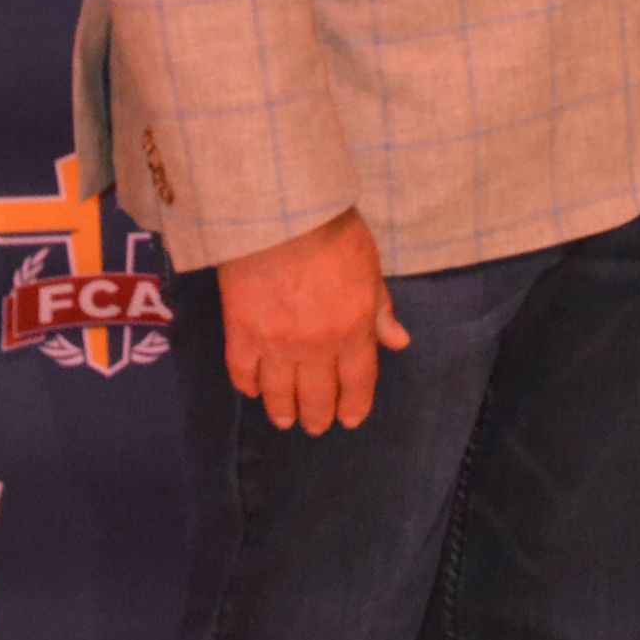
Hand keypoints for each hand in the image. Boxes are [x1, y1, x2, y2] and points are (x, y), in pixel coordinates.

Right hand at [218, 207, 410, 434]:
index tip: (349, 420)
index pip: (357, 381)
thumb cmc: (332, 231)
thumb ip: (381, 309)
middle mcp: (315, 346)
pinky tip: (253, 390)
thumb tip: (398, 341)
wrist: (280, 213)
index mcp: (353, 329)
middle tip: (316, 426)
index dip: (354, 405)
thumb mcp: (370, 267)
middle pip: (317, 395)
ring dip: (283, 411)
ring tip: (285, 420)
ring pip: (279, 392)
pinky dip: (248, 385)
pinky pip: (243, 371)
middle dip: (318, 416)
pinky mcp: (241, 331)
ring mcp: (275, 343)